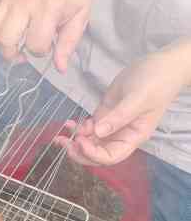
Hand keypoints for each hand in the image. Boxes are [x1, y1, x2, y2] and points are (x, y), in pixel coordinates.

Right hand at [0, 0, 92, 71]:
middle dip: (13, 54)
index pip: (34, 44)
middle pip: (5, 40)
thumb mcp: (80, 17)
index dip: (41, 52)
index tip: (48, 46)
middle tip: (24, 53)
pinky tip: (5, 33)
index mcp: (47, 9)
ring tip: (11, 45)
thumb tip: (60, 69)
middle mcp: (24, 3)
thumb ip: (68, 44)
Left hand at [56, 42, 190, 165]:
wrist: (160, 64)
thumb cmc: (156, 82)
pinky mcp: (104, 114)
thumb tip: (98, 133)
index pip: (111, 156)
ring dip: (75, 141)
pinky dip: (78, 128)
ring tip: (61, 135)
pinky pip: (89, 128)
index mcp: (133, 137)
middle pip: (97, 153)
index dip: (93, 154)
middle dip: (79, 152)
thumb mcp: (138, 99)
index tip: (80, 142)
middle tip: (63, 142)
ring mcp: (111, 125)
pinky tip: (70, 123)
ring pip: (90, 142)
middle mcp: (121, 135)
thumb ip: (118, 117)